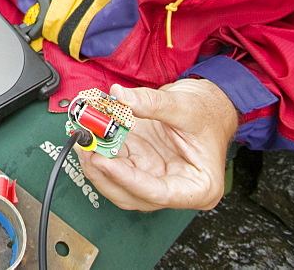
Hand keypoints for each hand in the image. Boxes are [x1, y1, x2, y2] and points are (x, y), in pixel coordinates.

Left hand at [75, 80, 238, 210]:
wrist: (209, 104)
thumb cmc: (208, 113)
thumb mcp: (183, 105)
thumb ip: (150, 103)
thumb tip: (120, 98)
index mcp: (198, 186)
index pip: (158, 193)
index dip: (127, 180)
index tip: (103, 162)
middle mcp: (175, 188)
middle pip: (133, 195)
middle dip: (104, 173)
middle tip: (86, 148)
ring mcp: (155, 177)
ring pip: (119, 185)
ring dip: (97, 165)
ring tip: (83, 140)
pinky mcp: (141, 165)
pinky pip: (116, 165)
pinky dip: (101, 153)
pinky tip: (89, 138)